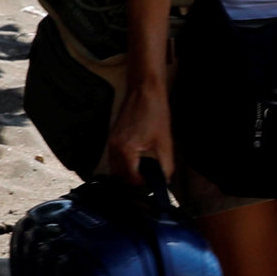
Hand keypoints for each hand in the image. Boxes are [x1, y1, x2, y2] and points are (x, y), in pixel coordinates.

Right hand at [98, 60, 174, 188]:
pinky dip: (124, 165)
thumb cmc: (155, 113)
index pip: (131, 180)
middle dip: (134, 182)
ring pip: (116, 169)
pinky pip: (115, 159)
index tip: (154, 184)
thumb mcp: (165, 143)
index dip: (144, 185)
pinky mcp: (112, 138)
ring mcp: (111, 143)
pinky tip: (138, 162)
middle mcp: (114, 148)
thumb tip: (164, 181)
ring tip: (145, 173)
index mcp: (126, 151)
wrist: (145, 90)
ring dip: (128, 175)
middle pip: (120, 177)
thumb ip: (165, 166)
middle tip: (150, 181)